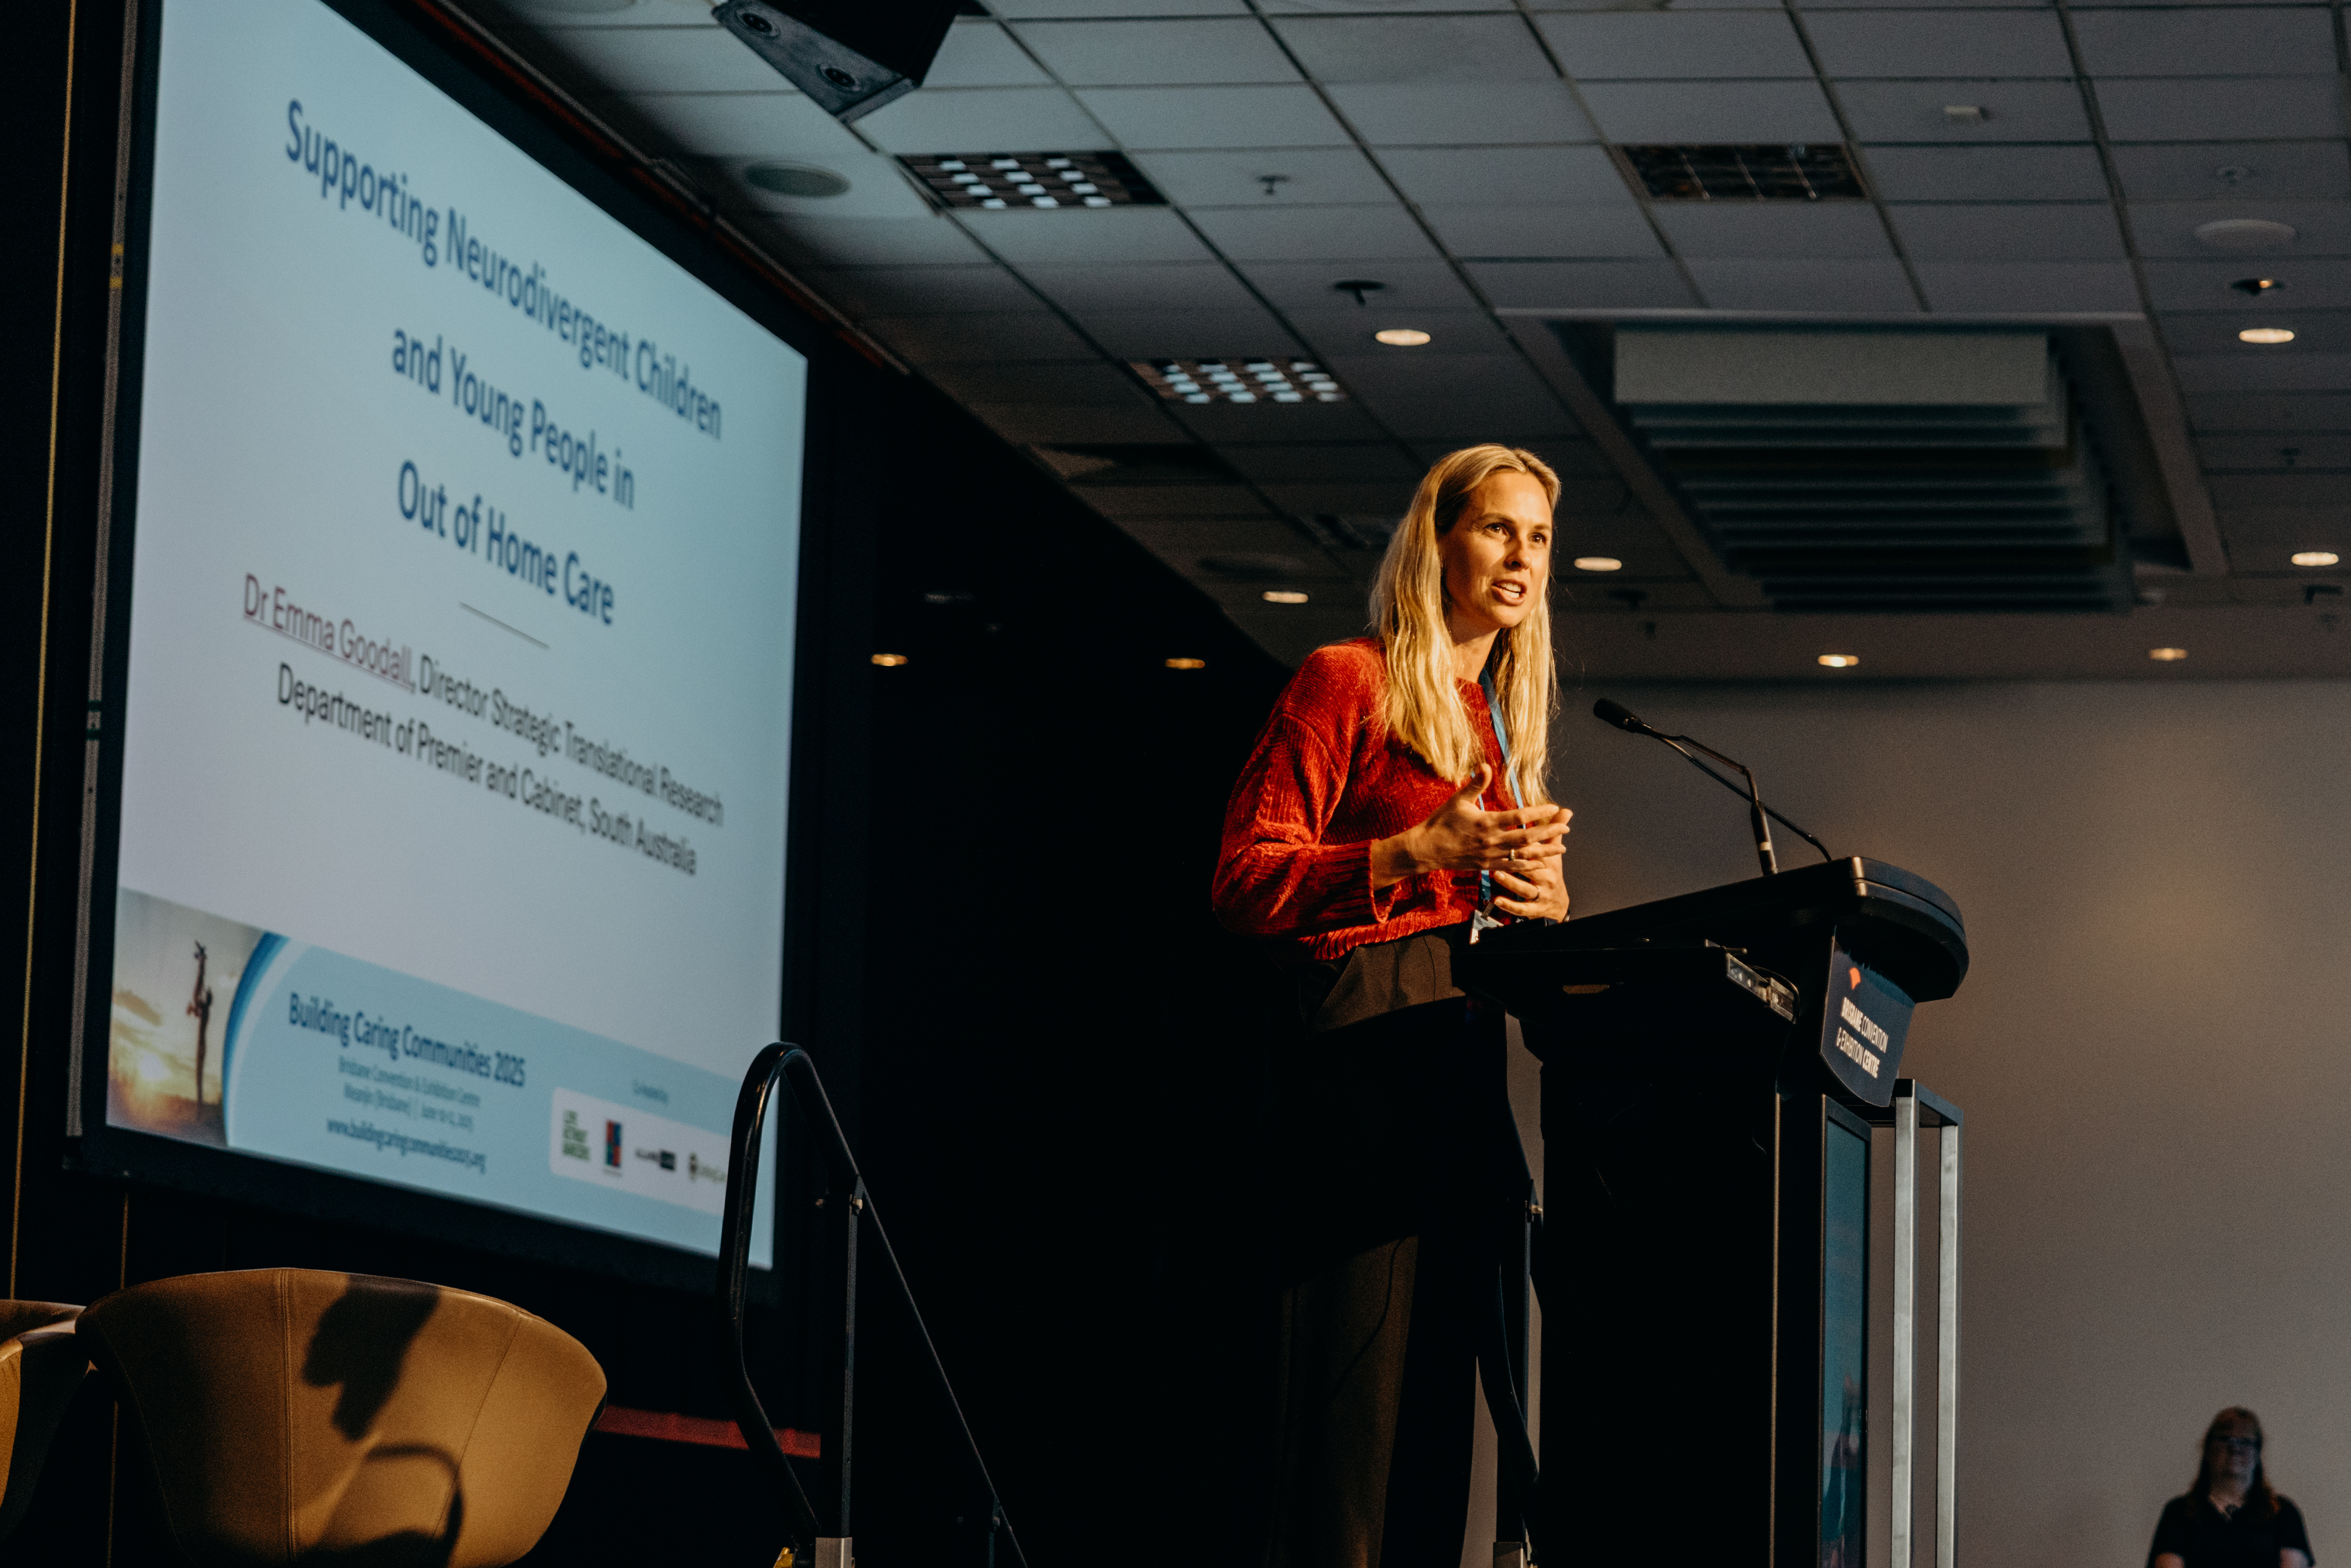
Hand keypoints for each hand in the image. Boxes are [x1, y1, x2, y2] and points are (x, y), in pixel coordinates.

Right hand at [1370, 767, 1571, 890]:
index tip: (1554, 808)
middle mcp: (1492, 841)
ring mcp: (1490, 856)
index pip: (1520, 816)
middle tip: (1567, 828)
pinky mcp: (1487, 866)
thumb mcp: (1458, 800)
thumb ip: (1476, 784)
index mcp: (1486, 822)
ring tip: (1562, 849)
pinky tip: (1540, 863)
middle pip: (1528, 837)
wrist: (1427, 849)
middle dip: (1550, 833)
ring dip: (1545, 851)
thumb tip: (1486, 766)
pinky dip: (1528, 865)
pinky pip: (1512, 867)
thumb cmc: (1441, 822)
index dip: (1539, 812)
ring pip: (1524, 855)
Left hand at [1490, 833, 1570, 920]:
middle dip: (1520, 859)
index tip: (1519, 828)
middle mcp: (1545, 877)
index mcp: (1548, 862)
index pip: (1539, 848)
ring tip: (1497, 874)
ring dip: (1511, 882)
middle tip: (1503, 851)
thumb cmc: (1550, 873)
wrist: (1558, 905)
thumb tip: (1566, 810)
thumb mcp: (1555, 854)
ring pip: (1525, 888)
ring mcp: (1539, 894)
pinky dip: (1509, 904)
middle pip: (1533, 867)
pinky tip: (1496, 900)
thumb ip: (1554, 832)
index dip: (1532, 838)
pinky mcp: (1533, 909)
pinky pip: (1521, 908)